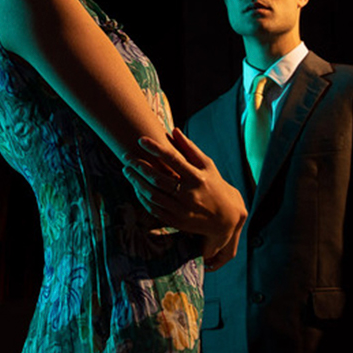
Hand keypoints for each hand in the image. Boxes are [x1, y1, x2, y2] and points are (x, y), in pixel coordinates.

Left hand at [123, 127, 245, 270]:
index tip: (140, 140)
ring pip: (152, 195)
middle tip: (126, 156)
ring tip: (127, 170)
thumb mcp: (207, 165)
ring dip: (137, 181)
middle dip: (139, 166)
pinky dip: (142, 197)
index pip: (173, 159)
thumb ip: (189, 148)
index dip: (155, 148)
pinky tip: (136, 187)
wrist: (225, 218)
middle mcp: (189, 194)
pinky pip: (154, 209)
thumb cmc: (214, 185)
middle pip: (158, 178)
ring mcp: (182, 210)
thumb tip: (174, 130)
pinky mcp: (176, 221)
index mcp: (197, 178)